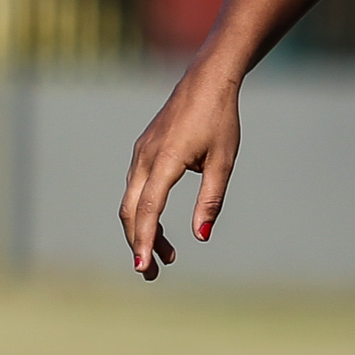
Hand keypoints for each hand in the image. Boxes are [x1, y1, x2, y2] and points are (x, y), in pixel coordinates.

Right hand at [118, 68, 243, 280]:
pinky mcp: (143, 150)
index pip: (149, 209)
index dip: (145, 240)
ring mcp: (141, 153)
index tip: (143, 266)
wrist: (207, 81)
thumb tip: (201, 236)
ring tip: (168, 256)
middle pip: (131, 210)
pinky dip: (144, 211)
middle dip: (138, 243)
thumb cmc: (220, 119)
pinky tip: (161, 224)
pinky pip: (136, 188)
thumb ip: (211, 200)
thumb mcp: (223, 162)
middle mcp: (145, 157)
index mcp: (165, 160)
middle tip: (151, 273)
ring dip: (144, 230)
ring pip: (132, 201)